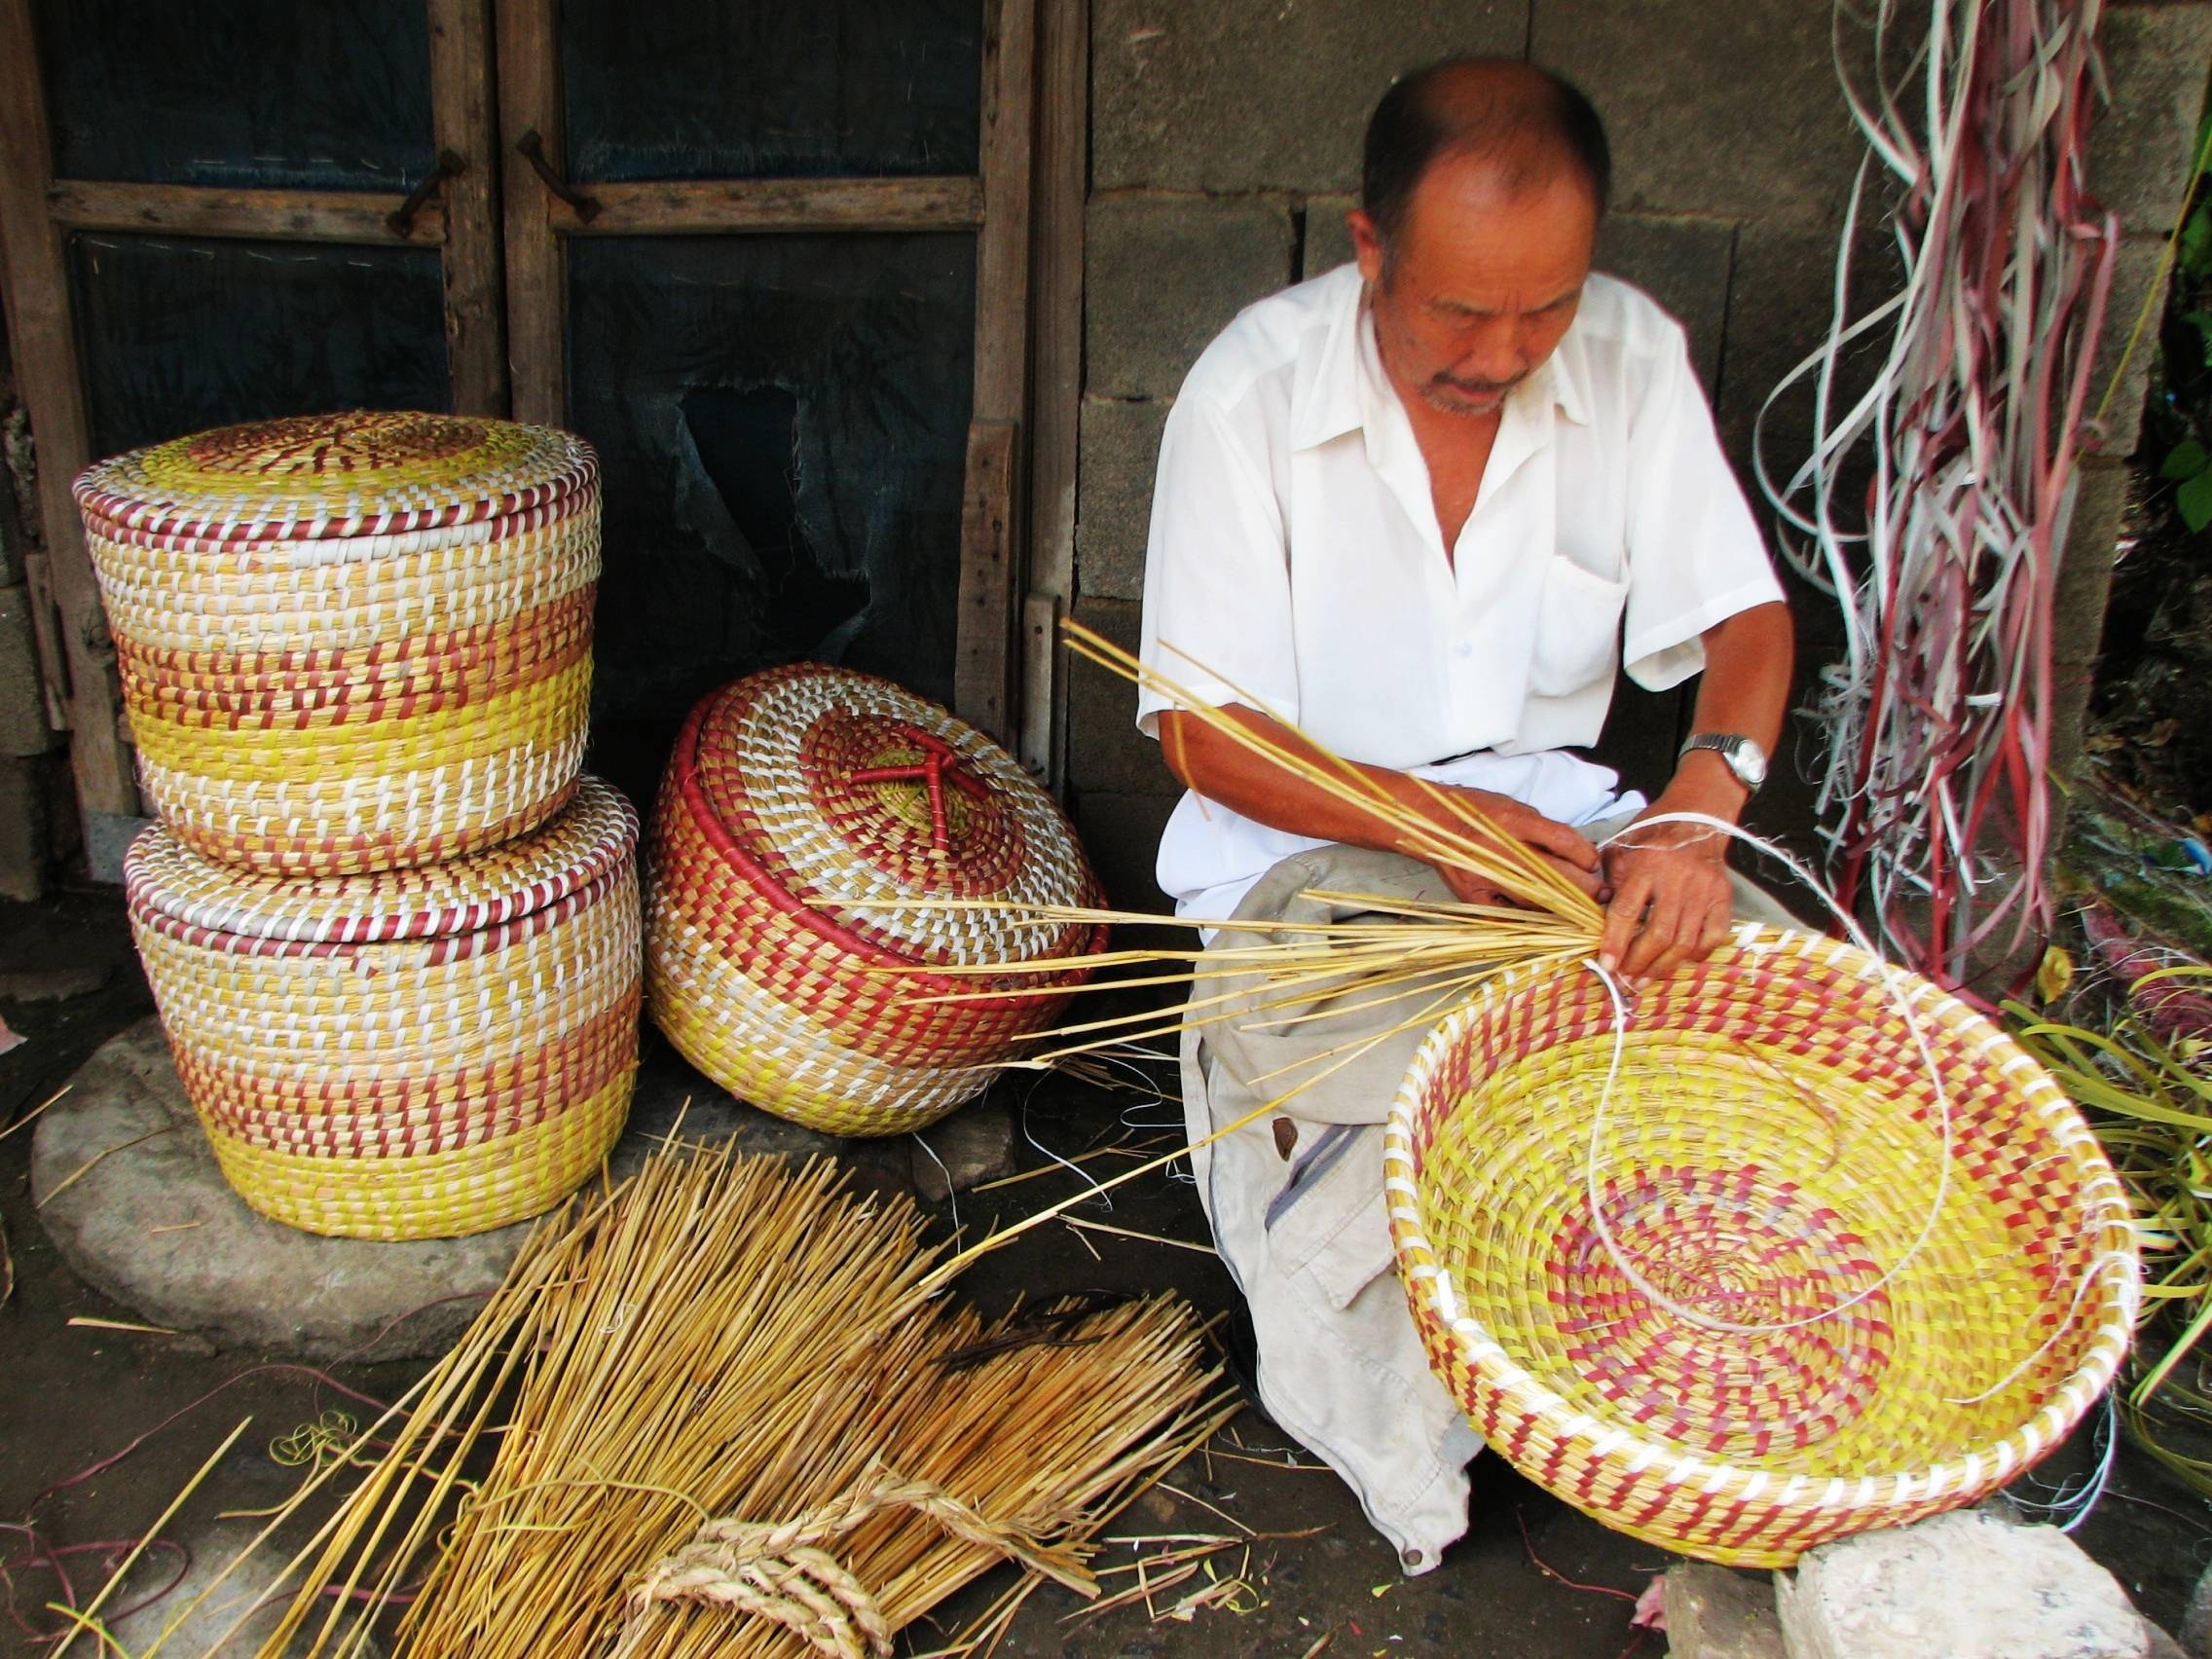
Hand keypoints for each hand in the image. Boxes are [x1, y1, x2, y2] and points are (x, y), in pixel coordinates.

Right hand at [1419, 787, 1601, 907]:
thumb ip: (1546, 831)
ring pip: (1536, 901)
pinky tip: (1546, 917)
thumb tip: (1580, 855)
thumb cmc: (1478, 812)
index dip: (1586, 856)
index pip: (1563, 841)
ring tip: (1578, 908)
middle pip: (1555, 876)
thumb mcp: (1516, 808)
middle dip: (1585, 887)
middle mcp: (1501, 850)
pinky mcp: (1474, 897)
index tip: (1594, 864)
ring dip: (1562, 907)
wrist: (1432, 822)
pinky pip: (1510, 915)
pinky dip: (1530, 918)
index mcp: (1514, 821)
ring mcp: (1486, 877)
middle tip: (1599, 893)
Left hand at [1596, 814, 1733, 982]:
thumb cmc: (1649, 836)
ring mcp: (1704, 890)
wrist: (1695, 816)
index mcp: (1646, 865)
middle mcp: (1677, 879)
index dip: (1615, 942)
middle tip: (1624, 980)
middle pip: (1658, 933)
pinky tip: (1678, 962)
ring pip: (1685, 941)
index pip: (1626, 911)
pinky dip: (1696, 955)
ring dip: (1662, 967)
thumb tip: (1597, 925)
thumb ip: (1609, 884)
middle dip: (1638, 963)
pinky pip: (1713, 936)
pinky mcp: (1723, 897)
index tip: (1606, 965)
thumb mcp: (1619, 851)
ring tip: (1644, 980)